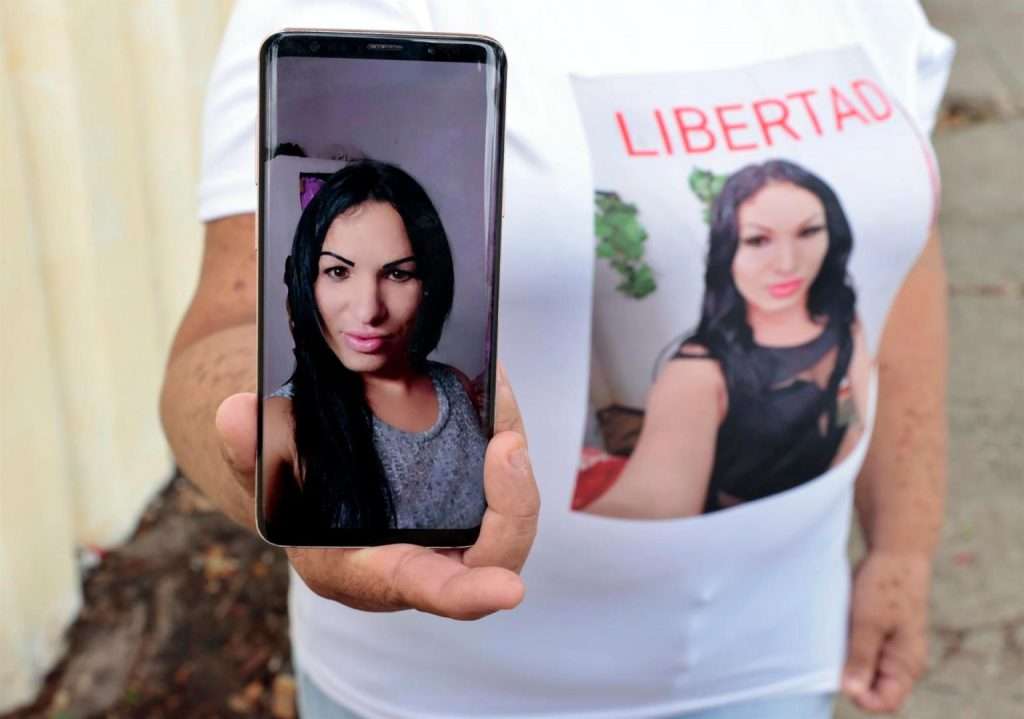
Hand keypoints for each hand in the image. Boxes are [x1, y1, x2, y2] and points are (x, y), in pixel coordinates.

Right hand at [214, 362, 538, 619]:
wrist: (318, 502)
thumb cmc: (295, 506)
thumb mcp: (266, 483)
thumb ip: (250, 455)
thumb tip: (236, 413)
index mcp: (370, 572)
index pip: (426, 587)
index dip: (468, 593)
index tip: (508, 590)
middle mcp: (422, 561)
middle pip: (492, 553)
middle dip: (511, 504)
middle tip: (505, 442)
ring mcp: (452, 535)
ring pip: (507, 513)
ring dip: (512, 463)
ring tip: (499, 394)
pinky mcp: (469, 502)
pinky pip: (501, 478)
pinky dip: (501, 432)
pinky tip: (492, 383)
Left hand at [843, 550, 932, 712]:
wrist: (896, 552)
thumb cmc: (886, 586)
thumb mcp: (868, 623)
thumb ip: (861, 658)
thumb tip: (852, 692)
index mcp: (907, 663)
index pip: (886, 702)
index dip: (863, 699)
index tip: (842, 680)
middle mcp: (903, 661)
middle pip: (875, 688)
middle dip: (853, 679)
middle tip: (835, 657)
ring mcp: (892, 647)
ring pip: (867, 670)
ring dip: (850, 662)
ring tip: (837, 642)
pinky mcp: (881, 633)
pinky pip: (863, 651)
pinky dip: (850, 647)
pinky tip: (839, 633)